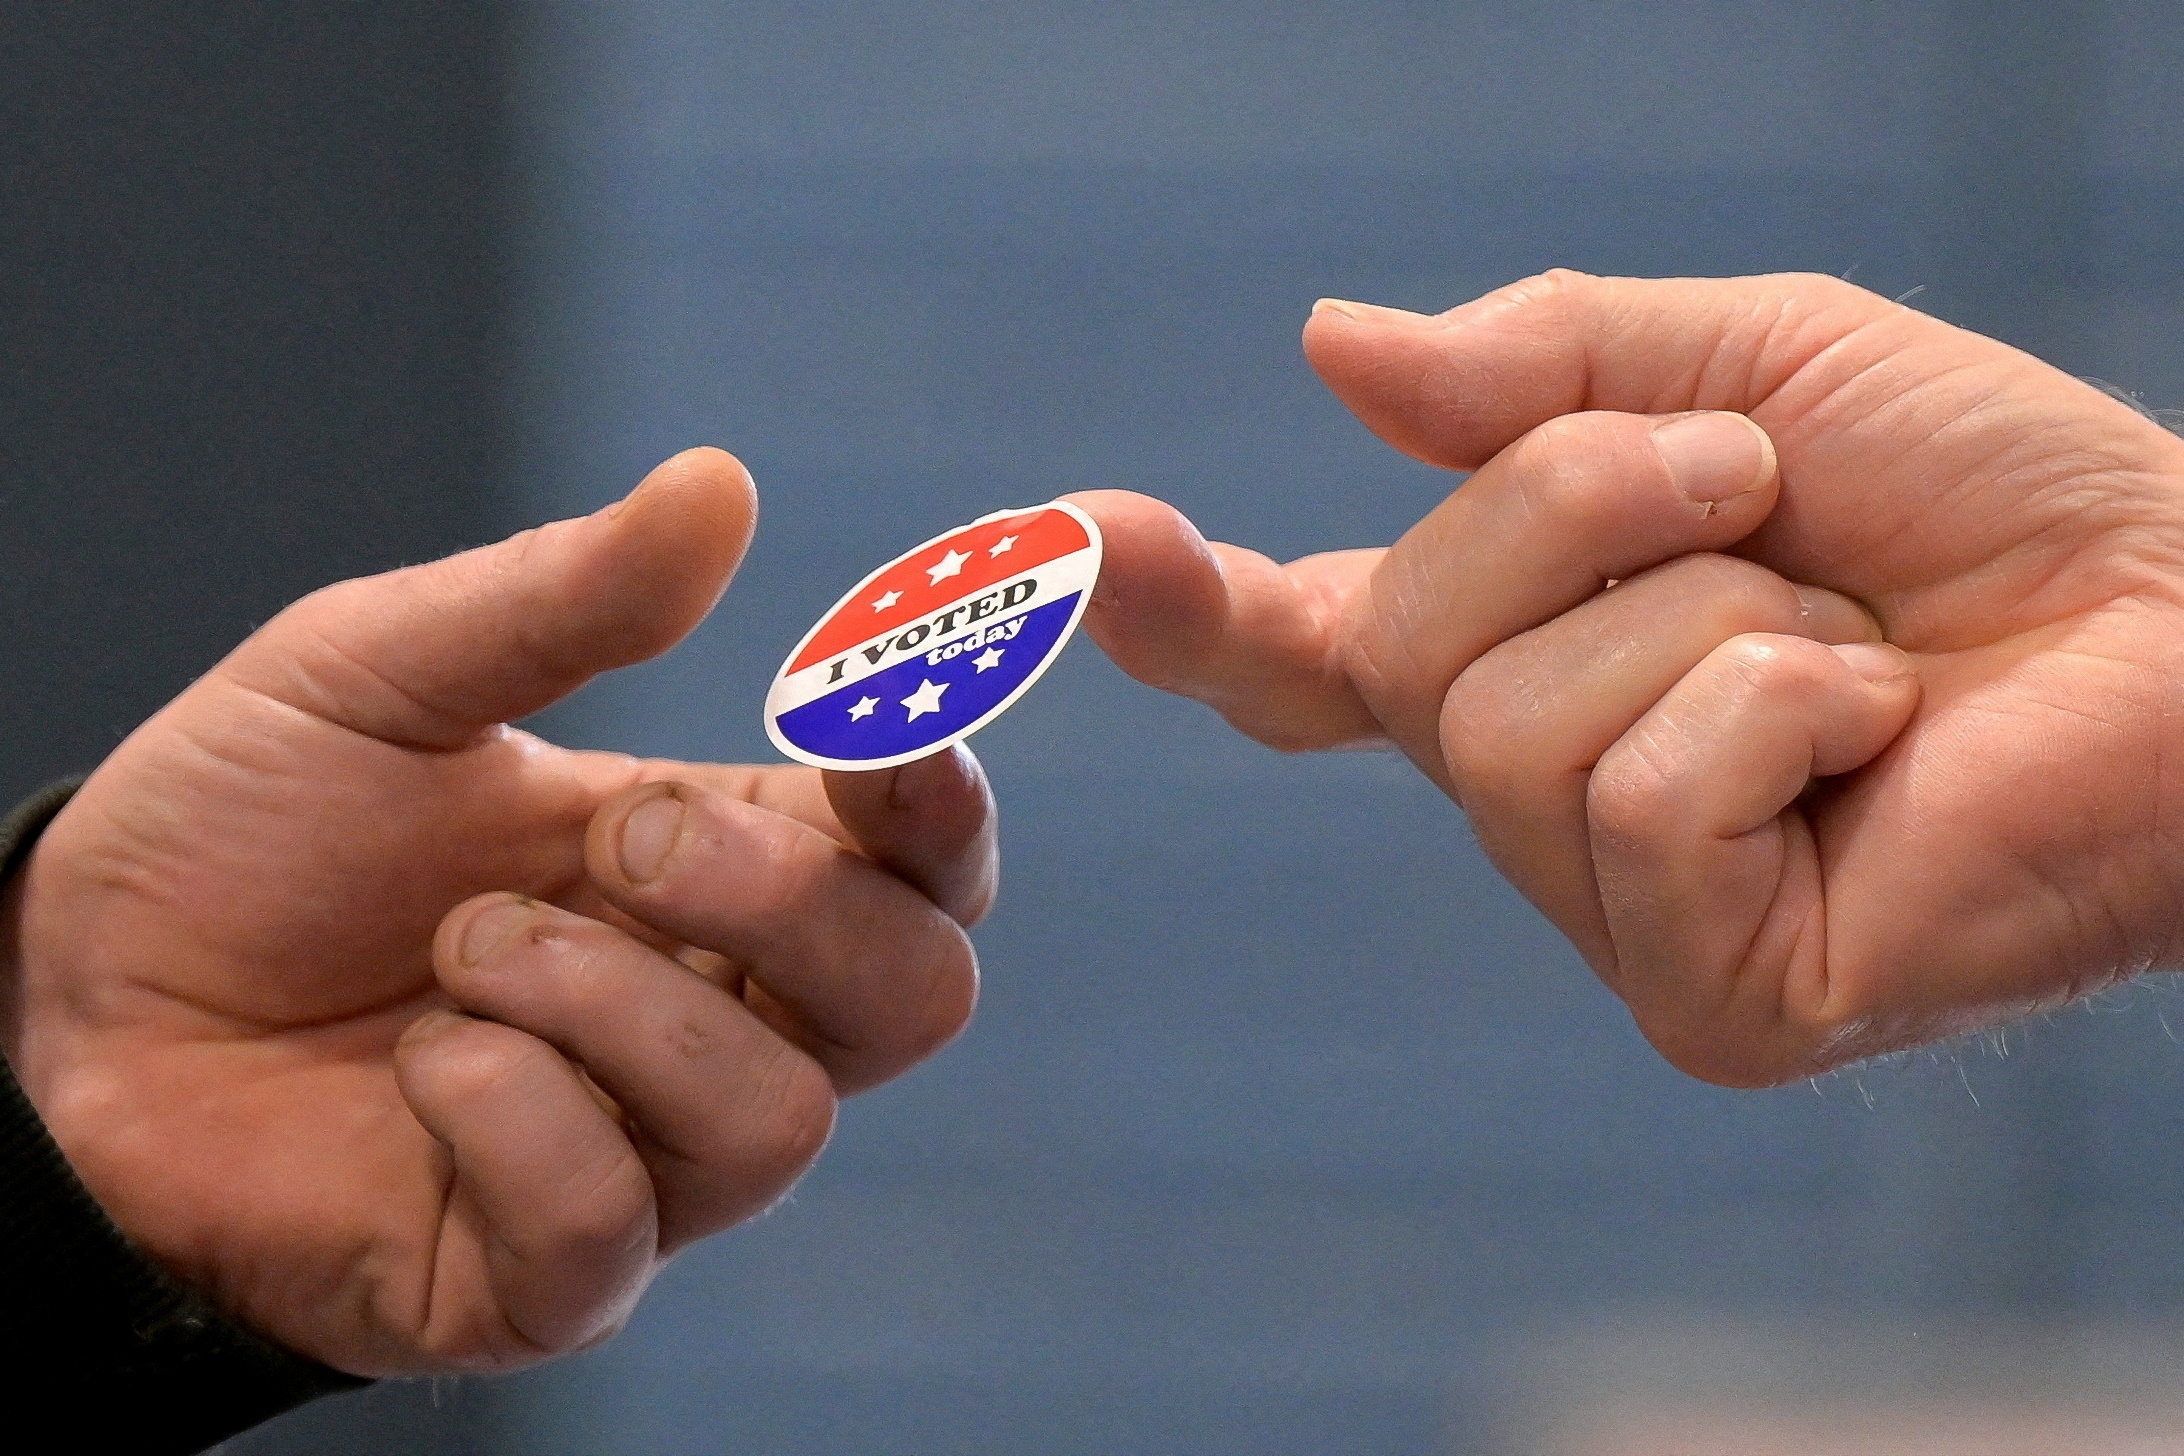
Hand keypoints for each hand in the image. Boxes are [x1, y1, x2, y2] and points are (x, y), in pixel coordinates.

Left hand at [0, 449, 991, 1374]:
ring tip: (459, 952)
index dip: (941, 800)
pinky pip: (611, 1225)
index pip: (924, 868)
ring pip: (774, 1119)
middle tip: (619, 833)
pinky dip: (516, 1120)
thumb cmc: (246, 832)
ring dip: (611, 1005)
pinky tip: (422, 1067)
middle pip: (912, 995)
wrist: (62, 1003)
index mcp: (721, 871)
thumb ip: (560, 597)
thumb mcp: (381, 674)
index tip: (876, 719)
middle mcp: (717, 1023)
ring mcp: (643, 1159)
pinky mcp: (542, 1277)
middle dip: (782, 900)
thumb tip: (716, 483)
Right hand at [1076, 271, 2183, 1085]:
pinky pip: (1637, 802)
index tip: (1069, 544)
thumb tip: (1333, 348)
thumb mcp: (1756, 364)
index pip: (1305, 659)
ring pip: (1506, 725)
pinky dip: (1779, 711)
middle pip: (1407, 639)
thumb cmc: (1999, 499)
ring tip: (1847, 636)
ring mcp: (1613, 914)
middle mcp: (1543, 801)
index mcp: (1535, 660)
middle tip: (1751, 489)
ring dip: (1710, 604)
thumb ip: (1543, 364)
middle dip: (1582, 503)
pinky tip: (1881, 736)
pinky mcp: (1704, 1001)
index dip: (1171, 610)